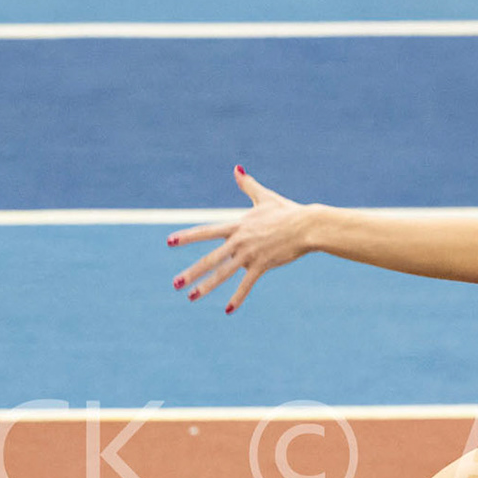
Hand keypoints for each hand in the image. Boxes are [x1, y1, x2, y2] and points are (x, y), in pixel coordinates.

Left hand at [166, 167, 316, 312]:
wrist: (307, 226)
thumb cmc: (288, 211)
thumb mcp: (265, 197)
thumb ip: (248, 185)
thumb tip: (236, 168)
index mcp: (237, 225)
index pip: (206, 231)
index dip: (187, 236)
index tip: (170, 242)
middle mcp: (239, 241)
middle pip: (210, 258)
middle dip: (191, 272)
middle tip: (175, 284)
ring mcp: (250, 254)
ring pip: (223, 273)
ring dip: (206, 287)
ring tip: (191, 298)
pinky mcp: (262, 265)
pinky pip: (246, 284)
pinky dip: (237, 297)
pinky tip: (227, 310)